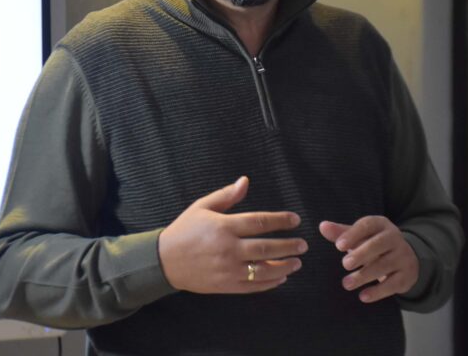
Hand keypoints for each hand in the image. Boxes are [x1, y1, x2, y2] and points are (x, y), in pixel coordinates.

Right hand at [158, 176, 306, 293]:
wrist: (164, 261)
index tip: (295, 220)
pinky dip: (270, 283)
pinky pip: (253, 286)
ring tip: (298, 262)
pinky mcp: (225, 285)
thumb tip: (245, 181)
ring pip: (263, 270)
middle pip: (266, 248)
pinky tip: (281, 277)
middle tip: (303, 244)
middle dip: (289, 246)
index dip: (280, 220)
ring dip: (284, 266)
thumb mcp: (202, 207)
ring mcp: (227, 269)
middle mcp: (228, 249)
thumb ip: (227, 195)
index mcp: (223, 226)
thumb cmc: (185, 230)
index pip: (259, 222)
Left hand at [319, 216, 417, 303]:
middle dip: (361, 254)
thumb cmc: (375, 245)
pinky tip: (363, 296)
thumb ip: (342, 233)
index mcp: (381, 224)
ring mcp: (403, 257)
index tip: (338, 246)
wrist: (407, 258)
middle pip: (379, 244)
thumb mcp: (361, 236)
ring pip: (384, 265)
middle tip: (345, 264)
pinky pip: (392, 284)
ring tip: (346, 284)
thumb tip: (322, 226)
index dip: (353, 234)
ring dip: (364, 275)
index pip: (367, 225)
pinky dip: (377, 292)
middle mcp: (395, 238)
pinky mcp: (406, 276)